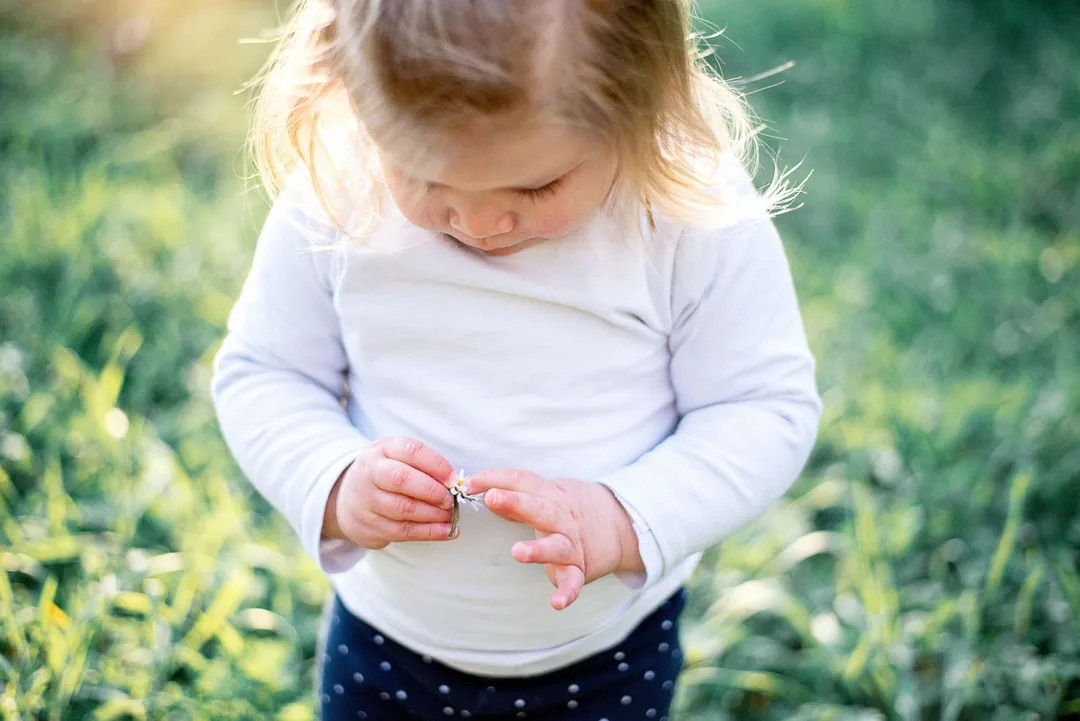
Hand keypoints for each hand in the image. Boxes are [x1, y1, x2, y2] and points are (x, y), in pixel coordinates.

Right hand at [323, 438, 457, 548]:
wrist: (347, 499)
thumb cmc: (384, 474)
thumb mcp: (398, 458)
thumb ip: (424, 465)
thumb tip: (454, 483)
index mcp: (382, 450)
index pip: (411, 451)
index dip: (437, 465)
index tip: (454, 480)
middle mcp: (370, 472)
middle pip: (401, 479)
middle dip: (432, 491)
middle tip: (450, 500)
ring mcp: (366, 500)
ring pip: (403, 509)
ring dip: (433, 515)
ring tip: (450, 516)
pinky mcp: (369, 526)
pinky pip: (403, 531)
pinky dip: (429, 532)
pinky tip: (446, 531)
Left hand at [467, 470, 643, 609]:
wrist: (621, 524)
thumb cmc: (570, 509)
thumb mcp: (547, 495)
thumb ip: (517, 496)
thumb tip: (483, 491)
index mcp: (551, 496)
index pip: (524, 481)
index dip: (497, 479)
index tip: (471, 482)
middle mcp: (562, 518)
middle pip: (540, 508)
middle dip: (515, 502)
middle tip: (492, 498)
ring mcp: (571, 545)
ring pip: (556, 546)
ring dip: (538, 549)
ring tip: (518, 552)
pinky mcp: (579, 570)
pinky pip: (574, 582)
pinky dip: (567, 593)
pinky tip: (556, 603)